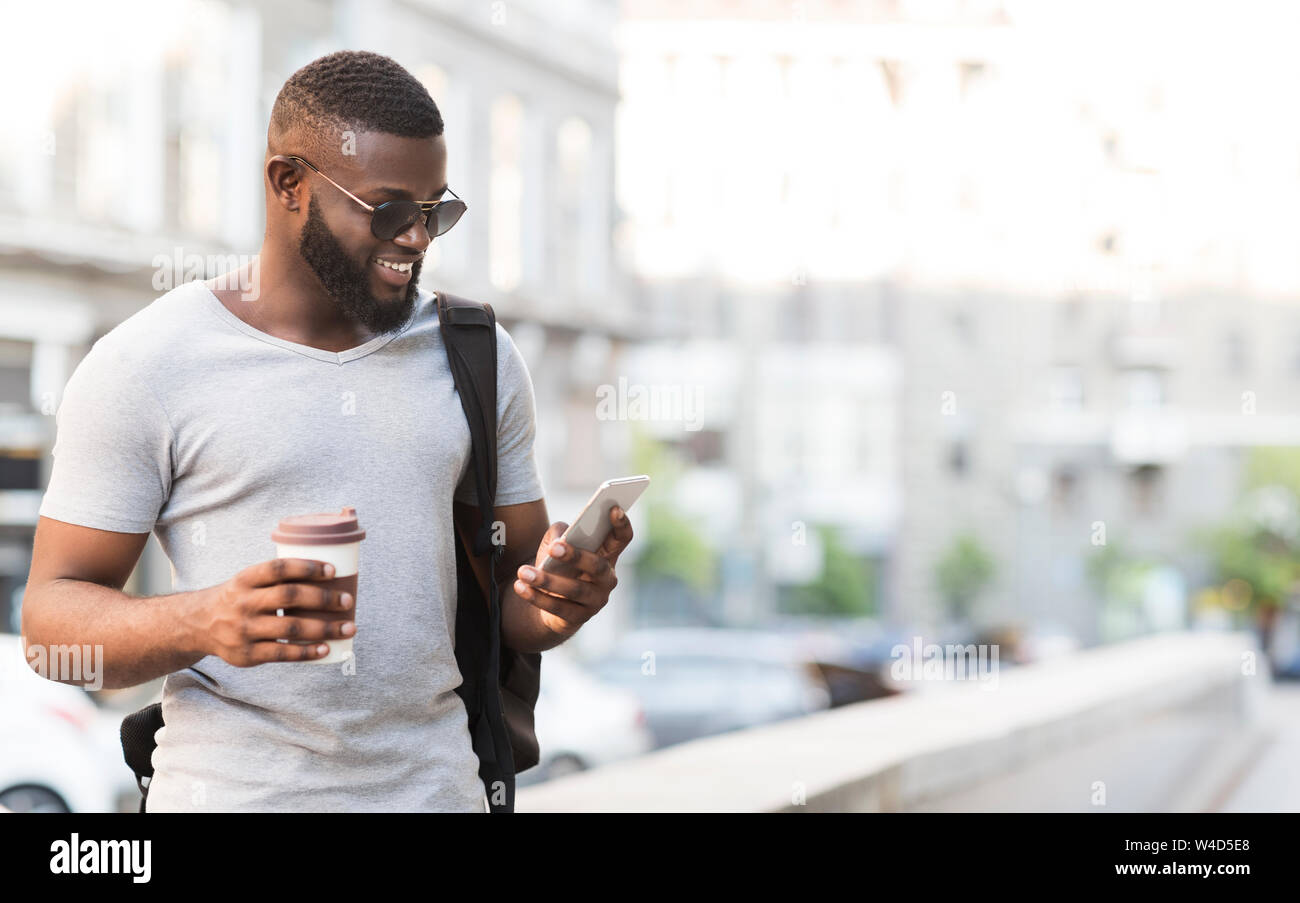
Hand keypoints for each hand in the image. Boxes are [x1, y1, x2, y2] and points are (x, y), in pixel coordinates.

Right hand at [191, 558, 355, 665]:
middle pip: (290, 597)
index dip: (307, 567)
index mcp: (245, 579)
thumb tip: (330, 575)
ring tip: (349, 627)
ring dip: (325, 628)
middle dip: (324, 598)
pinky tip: (326, 649)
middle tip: (348, 600)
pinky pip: (282, 654)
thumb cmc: (238, 598)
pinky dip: (307, 652)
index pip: (279, 569)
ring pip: (291, 628)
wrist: (198, 625)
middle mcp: (244, 603)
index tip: (333, 570)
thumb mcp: (248, 581)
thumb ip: (278, 579)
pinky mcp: (246, 654)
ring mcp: (245, 630)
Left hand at [513, 505, 634, 638]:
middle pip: (597, 565)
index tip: (613, 508)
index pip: (622, 538)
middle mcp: (608, 578)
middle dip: (576, 556)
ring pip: (574, 590)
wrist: (551, 601)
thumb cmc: (558, 564)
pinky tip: (521, 587)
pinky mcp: (579, 618)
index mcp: (607, 555)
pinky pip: (558, 608)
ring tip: (523, 572)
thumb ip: (560, 532)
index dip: (622, 524)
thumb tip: (559, 540)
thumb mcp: (557, 542)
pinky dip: (537, 597)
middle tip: (554, 548)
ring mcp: (596, 600)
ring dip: (547, 580)